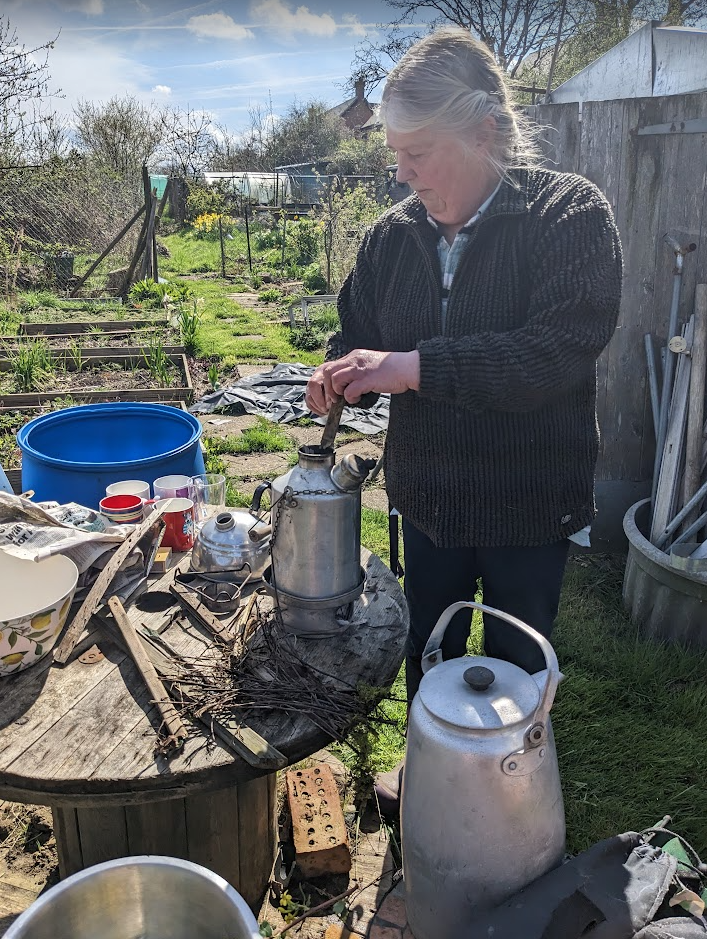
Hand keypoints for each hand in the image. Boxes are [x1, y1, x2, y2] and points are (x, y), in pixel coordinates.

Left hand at [305, 349, 419, 414]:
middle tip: (329, 403)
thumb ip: (353, 374)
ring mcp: (360, 369)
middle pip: (325, 372)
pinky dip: (350, 398)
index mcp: (351, 357)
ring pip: (334, 379)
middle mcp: (353, 360)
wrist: (409, 367)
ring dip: (335, 393)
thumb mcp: (366, 367)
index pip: (325, 367)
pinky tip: (357, 400)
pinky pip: (351, 390)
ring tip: (342, 401)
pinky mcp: (369, 379)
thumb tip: (341, 390)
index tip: (323, 398)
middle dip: (323, 391)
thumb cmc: (390, 371)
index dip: (319, 384)